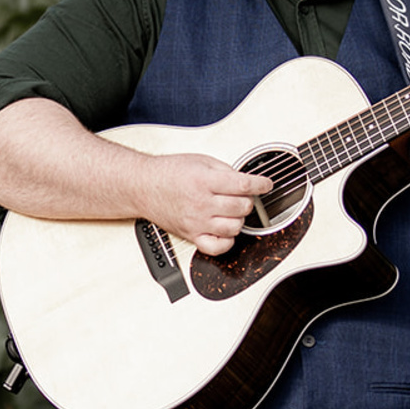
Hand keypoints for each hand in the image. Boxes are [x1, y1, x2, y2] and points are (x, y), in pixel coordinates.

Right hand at [140, 154, 275, 257]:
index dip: (261, 184)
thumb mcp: (200, 160)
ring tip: (232, 211)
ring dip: (239, 218)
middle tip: (242, 195)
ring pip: (235, 227)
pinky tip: (225, 229)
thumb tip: (246, 181)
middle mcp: (201, 203)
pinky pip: (218, 247)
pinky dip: (227, 240)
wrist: (143, 186)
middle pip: (242, 207)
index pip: (243, 186)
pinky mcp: (192, 235)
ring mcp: (197, 222)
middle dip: (248, 200)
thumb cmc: (169, 172)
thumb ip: (225, 170)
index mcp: (204, 181)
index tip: (266, 184)